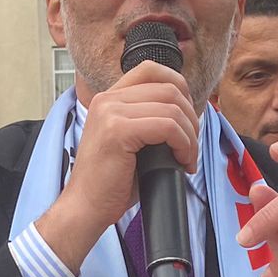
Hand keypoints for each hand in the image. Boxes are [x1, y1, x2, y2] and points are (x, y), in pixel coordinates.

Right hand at [35, 63, 197, 272]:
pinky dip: (184, 144)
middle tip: (190, 145)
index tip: (187, 119)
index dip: (180, 89)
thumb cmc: (111, 182)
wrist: (86, 207)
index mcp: (109, 98)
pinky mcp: (117, 130)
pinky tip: (182, 161)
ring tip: (187, 157)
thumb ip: (149, 119)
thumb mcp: (131, 141)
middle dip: (191, 116)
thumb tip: (188, 113)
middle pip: (169, 87)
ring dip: (190, 135)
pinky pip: (167, 126)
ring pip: (172, 107)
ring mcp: (111, 112)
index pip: (152, 70)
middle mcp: (107, 99)